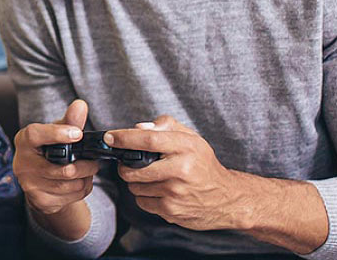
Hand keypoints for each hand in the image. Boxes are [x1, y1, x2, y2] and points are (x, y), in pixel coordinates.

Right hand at [14, 99, 99, 215]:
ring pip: (70, 184)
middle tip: (94, 161)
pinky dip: (82, 189)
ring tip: (87, 170)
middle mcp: (23, 163)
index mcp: (24, 140)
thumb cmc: (49, 150)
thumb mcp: (58, 133)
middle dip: (85, 165)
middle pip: (62, 168)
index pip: (36, 135)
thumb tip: (80, 105)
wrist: (39, 181)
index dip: (57, 134)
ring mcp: (30, 185)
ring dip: (85, 177)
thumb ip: (70, 121)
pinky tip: (79, 182)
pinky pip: (71, 196)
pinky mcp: (40, 201)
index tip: (78, 134)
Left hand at [106, 116, 249, 230]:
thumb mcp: (192, 139)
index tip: (109, 138)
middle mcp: (181, 170)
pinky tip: (158, 192)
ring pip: (135, 187)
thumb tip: (138, 128)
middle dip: (124, 166)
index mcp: (186, 148)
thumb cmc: (204, 165)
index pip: (148, 140)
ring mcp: (175, 192)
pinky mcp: (172, 210)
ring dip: (136, 182)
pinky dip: (144, 197)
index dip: (124, 138)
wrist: (227, 198)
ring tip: (150, 178)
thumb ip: (166, 126)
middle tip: (128, 163)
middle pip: (134, 168)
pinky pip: (142, 202)